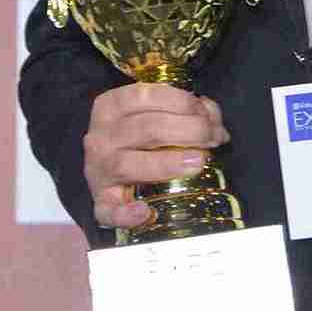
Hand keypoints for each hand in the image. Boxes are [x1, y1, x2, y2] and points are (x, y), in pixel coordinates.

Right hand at [83, 83, 228, 231]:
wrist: (105, 167)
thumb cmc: (136, 137)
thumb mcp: (152, 112)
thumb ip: (184, 109)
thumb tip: (212, 117)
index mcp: (111, 107)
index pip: (146, 95)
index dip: (183, 102)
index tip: (206, 114)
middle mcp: (101, 137)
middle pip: (147, 129)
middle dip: (188, 131)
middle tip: (212, 139)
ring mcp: (99, 171)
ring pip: (130, 165)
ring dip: (169, 163)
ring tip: (198, 161)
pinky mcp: (101, 201)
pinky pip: (108, 211)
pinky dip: (126, 214)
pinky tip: (145, 212)